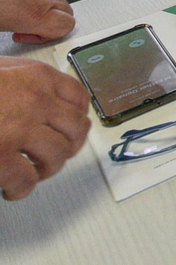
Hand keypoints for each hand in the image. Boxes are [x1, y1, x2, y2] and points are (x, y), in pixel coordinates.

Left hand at [0, 0, 73, 43]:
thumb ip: (8, 31)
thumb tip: (2, 44)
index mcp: (34, 13)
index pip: (66, 26)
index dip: (50, 36)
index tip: (27, 36)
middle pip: (66, 10)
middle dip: (51, 21)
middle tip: (25, 26)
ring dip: (44, 3)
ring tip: (19, 8)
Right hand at [0, 56, 89, 199]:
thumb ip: (20, 76)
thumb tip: (39, 92)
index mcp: (36, 77)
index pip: (78, 97)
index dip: (78, 116)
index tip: (73, 126)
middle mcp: (36, 101)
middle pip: (75, 129)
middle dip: (67, 146)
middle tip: (53, 155)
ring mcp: (20, 129)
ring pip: (56, 156)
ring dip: (47, 169)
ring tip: (34, 172)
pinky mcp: (1, 154)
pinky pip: (26, 179)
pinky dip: (22, 188)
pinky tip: (13, 188)